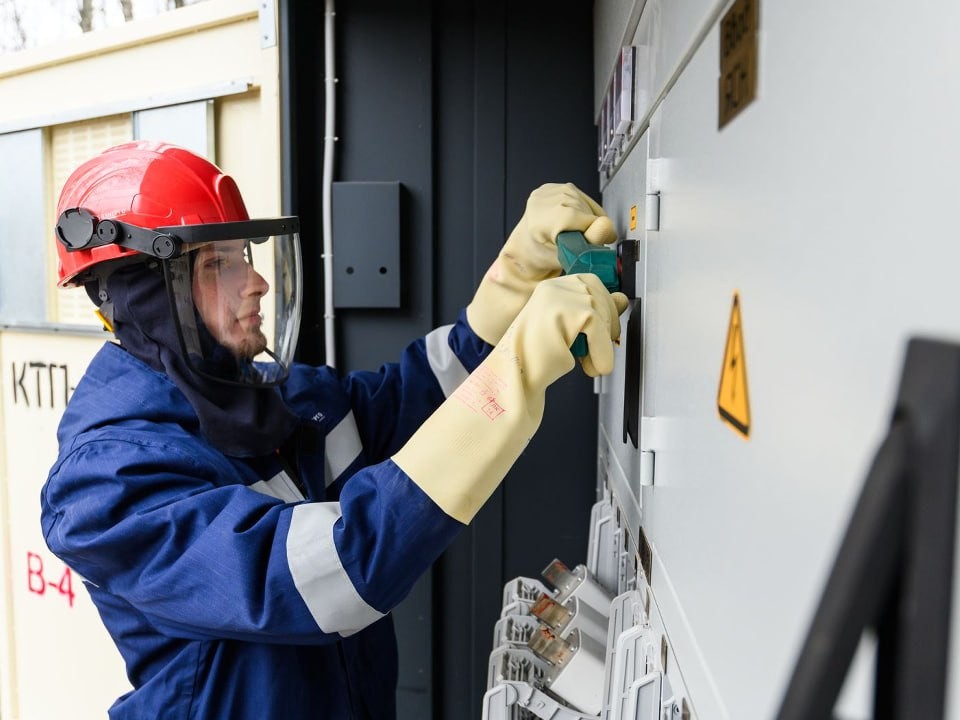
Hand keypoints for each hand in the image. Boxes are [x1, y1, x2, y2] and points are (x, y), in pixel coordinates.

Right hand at [394, 274, 627, 523]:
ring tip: (588, 363)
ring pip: (604, 314)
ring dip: (603, 345)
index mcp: (551, 287)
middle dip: (607, 327)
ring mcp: (558, 298)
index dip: (603, 309)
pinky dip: (601, 354)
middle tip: (594, 352)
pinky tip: (590, 368)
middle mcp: (553, 287)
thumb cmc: (532, 361)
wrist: (510, 380)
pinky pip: (600, 330)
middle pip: (602, 295)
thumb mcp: (567, 330)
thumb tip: (622, 299)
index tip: (599, 334)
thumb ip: (593, 312)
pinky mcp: (567, 314)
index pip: (593, 283)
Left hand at [466, 183, 616, 345]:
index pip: (583, 219)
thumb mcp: (567, 256)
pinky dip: (584, 211)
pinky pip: (584, 198)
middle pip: (587, 212)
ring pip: (588, 205)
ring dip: (587, 220)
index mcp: (541, 219)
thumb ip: (589, 242)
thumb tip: (607, 227)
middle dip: (589, 228)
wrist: (526, 247)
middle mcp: (544, 200)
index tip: (588, 244)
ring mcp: (549, 190)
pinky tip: (571, 221)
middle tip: (575, 242)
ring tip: (571, 232)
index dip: (593, 233)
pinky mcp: (556, 186)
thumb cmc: (541, 256)